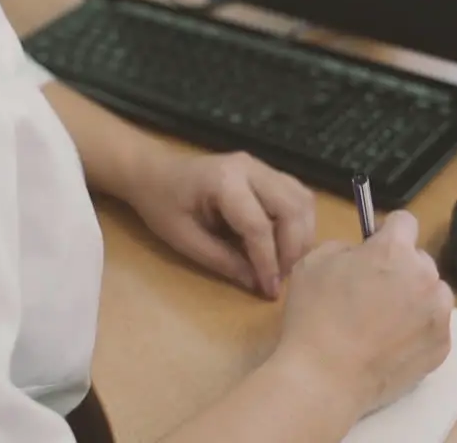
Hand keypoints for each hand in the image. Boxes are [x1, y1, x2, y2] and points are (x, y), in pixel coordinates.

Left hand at [126, 150, 316, 298]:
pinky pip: (297, 195)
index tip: (270, 290)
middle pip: (292, 208)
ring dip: (302, 235)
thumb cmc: (161, 204)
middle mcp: (250, 167)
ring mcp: (261, 166)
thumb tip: (257, 284)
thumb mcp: (184, 239)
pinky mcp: (267, 172)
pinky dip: (300, 222)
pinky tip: (288, 244)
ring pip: (302, 200)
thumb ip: (222, 260)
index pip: (259, 225)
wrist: (153, 172)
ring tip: (286, 264)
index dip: (268, 262)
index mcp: (223, 181)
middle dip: (293, 249)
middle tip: (281, 278)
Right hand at [274, 210, 453, 416]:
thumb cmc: (314, 316)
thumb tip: (362, 254)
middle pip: (419, 259)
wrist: (325, 377)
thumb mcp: (314, 262)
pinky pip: (433, 325)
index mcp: (394, 250)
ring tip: (384, 321)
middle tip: (372, 291)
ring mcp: (438, 314)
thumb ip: (346, 247)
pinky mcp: (442, 346)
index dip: (386, 231)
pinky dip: (417, 329)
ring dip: (414, 297)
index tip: (374, 247)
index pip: (404, 221)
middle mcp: (425, 276)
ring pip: (432, 293)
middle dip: (400, 268)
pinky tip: (390, 343)